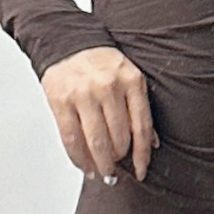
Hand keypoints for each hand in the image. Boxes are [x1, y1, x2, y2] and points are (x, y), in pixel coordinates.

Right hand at [39, 44, 156, 183]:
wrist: (67, 42)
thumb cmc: (100, 63)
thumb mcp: (128, 77)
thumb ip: (139, 108)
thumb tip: (152, 143)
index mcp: (131, 81)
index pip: (142, 127)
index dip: (142, 155)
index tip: (141, 171)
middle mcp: (109, 87)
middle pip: (120, 138)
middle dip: (119, 159)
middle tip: (116, 167)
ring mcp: (84, 95)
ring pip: (97, 143)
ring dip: (101, 163)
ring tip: (103, 171)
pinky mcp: (61, 102)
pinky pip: (72, 139)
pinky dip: (79, 159)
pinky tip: (85, 166)